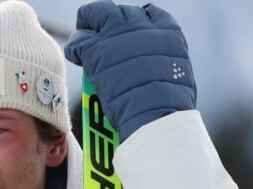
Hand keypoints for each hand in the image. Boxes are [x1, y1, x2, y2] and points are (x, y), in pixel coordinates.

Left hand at [65, 0, 195, 140]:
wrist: (155, 115)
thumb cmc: (169, 106)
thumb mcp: (179, 74)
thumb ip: (165, 59)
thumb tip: (154, 64)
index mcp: (167, 32)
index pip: (147, 13)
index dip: (134, 22)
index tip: (126, 34)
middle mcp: (142, 27)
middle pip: (119, 11)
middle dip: (108, 20)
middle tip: (100, 34)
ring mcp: (117, 35)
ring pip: (95, 13)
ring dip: (88, 26)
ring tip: (83, 42)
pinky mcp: (96, 50)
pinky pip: (78, 40)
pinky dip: (74, 48)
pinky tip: (75, 56)